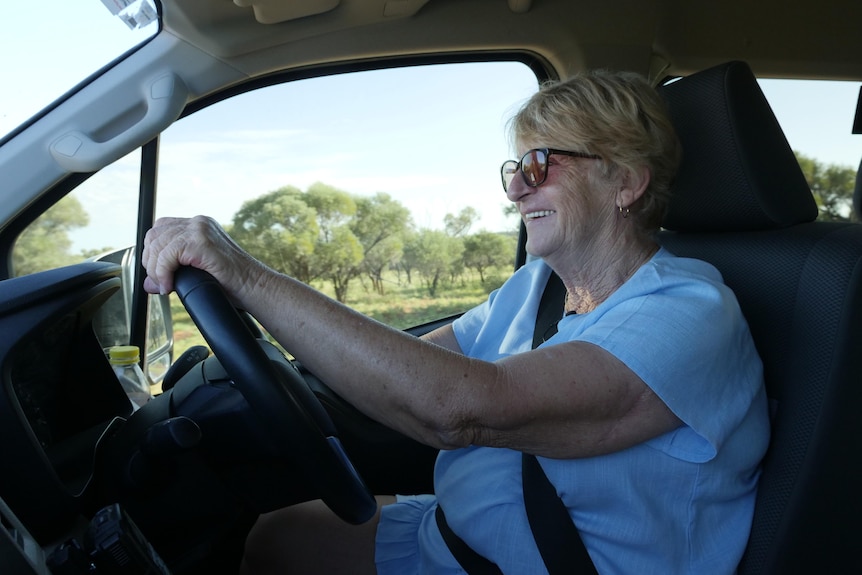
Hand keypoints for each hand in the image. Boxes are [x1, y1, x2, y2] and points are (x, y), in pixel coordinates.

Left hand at [141, 215, 262, 302]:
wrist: (255, 287)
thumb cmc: (233, 283)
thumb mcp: (197, 272)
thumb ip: (173, 272)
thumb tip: (148, 283)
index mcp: (199, 226)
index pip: (161, 229)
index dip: (153, 253)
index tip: (158, 274)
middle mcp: (199, 223)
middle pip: (155, 234)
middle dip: (151, 261)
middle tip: (159, 282)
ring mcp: (200, 229)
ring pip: (158, 245)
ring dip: (155, 270)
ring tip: (165, 286)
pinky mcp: (201, 242)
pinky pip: (167, 255)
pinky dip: (162, 272)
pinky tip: (169, 285)